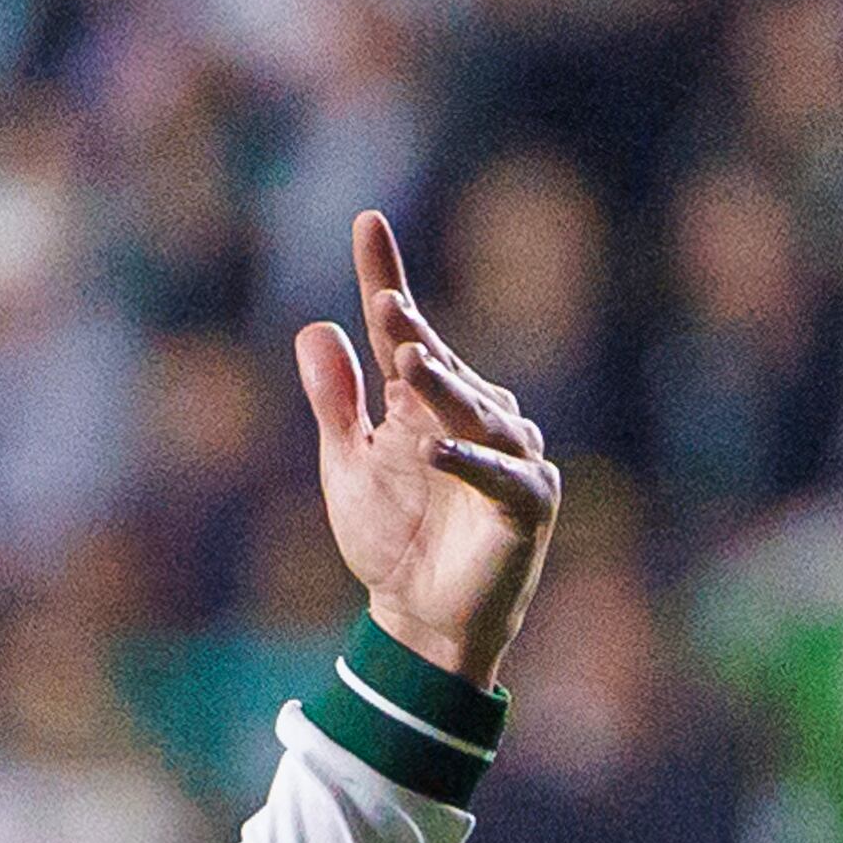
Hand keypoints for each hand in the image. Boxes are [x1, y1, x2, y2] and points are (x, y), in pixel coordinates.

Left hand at [292, 210, 559, 686]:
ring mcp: (509, 457)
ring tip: (407, 365)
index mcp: (428, 401)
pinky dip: (468, 463)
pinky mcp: (527, 505)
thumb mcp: (349, 467)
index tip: (367, 222)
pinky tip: (432, 450)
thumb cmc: (390, 540)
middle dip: (414, 335)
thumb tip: (315, 328)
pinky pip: (500, 477)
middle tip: (387, 303)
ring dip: (444, 390)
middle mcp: (476, 416)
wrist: (420, 621)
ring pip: (476, 413)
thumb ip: (335, 402)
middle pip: (439, 366)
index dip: (384, 276)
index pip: (403, 330)